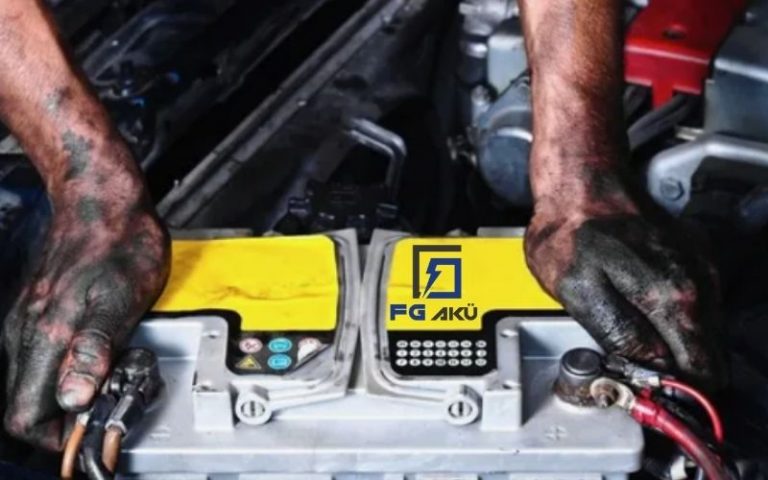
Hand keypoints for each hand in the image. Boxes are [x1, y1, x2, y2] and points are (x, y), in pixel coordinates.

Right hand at [2, 181, 168, 449]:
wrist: (103, 201)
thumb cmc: (119, 244)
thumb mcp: (122, 301)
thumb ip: (95, 352)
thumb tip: (74, 399)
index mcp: (45, 336)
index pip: (25, 416)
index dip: (58, 433)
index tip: (92, 424)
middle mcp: (26, 333)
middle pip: (24, 404)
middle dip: (63, 417)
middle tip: (104, 401)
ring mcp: (27, 321)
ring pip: (32, 382)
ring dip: (66, 393)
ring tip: (105, 376)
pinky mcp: (38, 310)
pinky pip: (40, 357)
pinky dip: (65, 368)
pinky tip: (96, 353)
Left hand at [524, 172, 725, 386]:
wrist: (580, 183)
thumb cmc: (573, 231)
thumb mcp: (579, 294)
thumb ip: (620, 337)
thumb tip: (648, 368)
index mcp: (675, 298)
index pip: (701, 371)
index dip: (674, 387)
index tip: (649, 386)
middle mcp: (699, 282)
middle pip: (705, 353)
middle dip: (671, 366)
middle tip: (631, 359)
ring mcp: (699, 266)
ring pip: (698, 329)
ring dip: (668, 338)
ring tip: (628, 326)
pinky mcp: (691, 256)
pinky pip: (691, 302)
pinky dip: (667, 312)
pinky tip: (636, 301)